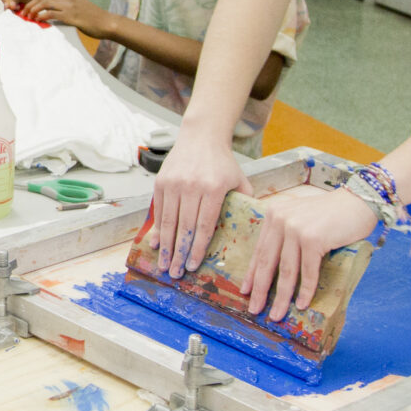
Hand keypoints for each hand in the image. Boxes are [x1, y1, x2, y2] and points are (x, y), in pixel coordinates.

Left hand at [24, 0, 109, 35]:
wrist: (107, 23)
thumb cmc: (94, 20)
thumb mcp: (79, 11)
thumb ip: (66, 11)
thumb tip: (54, 17)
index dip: (34, 2)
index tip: (27, 9)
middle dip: (30, 5)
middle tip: (23, 14)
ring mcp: (69, 6)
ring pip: (44, 4)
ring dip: (33, 11)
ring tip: (28, 18)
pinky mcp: (71, 16)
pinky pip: (51, 14)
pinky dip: (41, 16)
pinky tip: (37, 21)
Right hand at [150, 128, 249, 277]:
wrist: (201, 136)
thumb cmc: (223, 162)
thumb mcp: (239, 180)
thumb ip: (245, 203)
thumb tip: (254, 229)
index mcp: (213, 188)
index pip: (204, 225)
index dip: (198, 249)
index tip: (193, 266)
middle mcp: (192, 186)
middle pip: (185, 227)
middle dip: (179, 254)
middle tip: (176, 274)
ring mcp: (174, 183)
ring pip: (169, 221)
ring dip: (166, 246)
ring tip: (164, 265)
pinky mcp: (161, 182)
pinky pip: (159, 210)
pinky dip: (157, 229)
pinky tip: (156, 244)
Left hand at [241, 186, 377, 322]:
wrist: (358, 202)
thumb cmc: (331, 214)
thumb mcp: (300, 219)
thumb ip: (286, 235)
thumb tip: (274, 270)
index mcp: (274, 215)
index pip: (259, 250)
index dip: (252, 273)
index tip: (246, 291)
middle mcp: (281, 220)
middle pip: (268, 263)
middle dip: (261, 290)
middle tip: (255, 310)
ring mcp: (296, 228)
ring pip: (286, 271)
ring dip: (282, 297)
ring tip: (277, 314)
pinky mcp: (313, 238)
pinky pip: (307, 271)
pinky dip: (305, 290)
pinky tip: (302, 304)